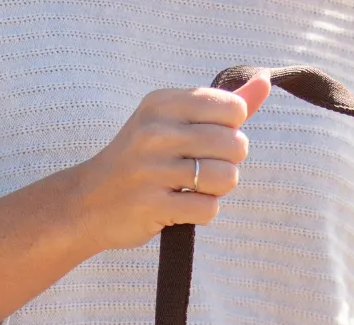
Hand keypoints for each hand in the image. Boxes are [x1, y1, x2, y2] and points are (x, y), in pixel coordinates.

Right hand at [76, 75, 271, 250]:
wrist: (87, 202)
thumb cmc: (140, 161)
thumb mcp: (171, 123)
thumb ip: (220, 106)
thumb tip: (266, 82)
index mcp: (162, 103)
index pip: (232, 109)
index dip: (232, 131)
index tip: (209, 141)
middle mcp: (156, 131)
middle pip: (234, 145)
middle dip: (229, 163)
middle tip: (203, 171)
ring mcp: (152, 169)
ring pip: (225, 178)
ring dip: (217, 190)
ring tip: (194, 190)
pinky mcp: (153, 205)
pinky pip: (208, 209)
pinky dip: (203, 213)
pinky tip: (182, 208)